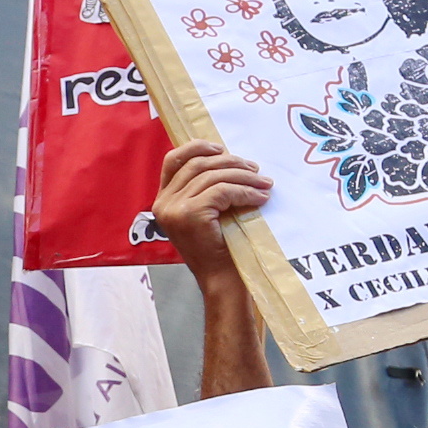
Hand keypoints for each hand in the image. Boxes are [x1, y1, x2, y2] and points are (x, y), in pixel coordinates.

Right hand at [153, 141, 270, 283]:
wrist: (221, 280)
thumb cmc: (219, 249)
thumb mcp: (205, 214)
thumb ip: (204, 190)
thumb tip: (227, 159)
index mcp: (163, 201)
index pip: (173, 160)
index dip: (197, 147)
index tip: (222, 149)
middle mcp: (164, 203)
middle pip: (198, 164)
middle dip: (231, 162)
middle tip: (256, 170)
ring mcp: (175, 209)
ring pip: (213, 176)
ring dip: (244, 177)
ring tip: (264, 184)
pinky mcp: (191, 214)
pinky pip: (223, 191)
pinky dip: (246, 191)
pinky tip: (261, 198)